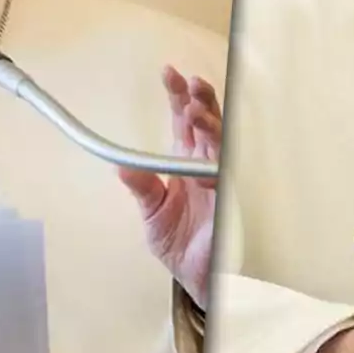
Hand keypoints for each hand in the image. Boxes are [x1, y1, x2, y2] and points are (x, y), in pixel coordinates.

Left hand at [119, 66, 220, 308]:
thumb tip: (120, 167)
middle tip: (192, 84)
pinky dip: (218, 171)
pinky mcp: (233, 202)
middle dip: (201, 100)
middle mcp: (205, 165)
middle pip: (208, 122)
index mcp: (185, 161)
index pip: (183, 121)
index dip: (178, 96)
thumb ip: (141, 189)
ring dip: (211, 126)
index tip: (169, 74)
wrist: (199, 279)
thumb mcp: (152, 215)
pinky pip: (229, 180)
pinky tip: (206, 167)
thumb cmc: (181, 245)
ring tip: (196, 111)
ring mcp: (222, 180)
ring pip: (222, 143)